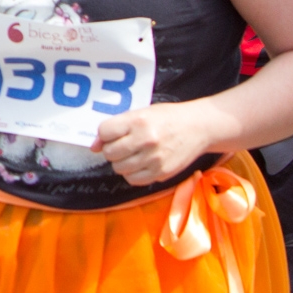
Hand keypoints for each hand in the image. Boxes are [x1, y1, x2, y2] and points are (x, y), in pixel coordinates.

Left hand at [94, 102, 215, 186]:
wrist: (199, 127)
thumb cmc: (167, 117)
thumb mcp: (141, 113)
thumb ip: (117, 127)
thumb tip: (94, 146)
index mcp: (138, 121)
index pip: (104, 132)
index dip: (105, 134)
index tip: (112, 134)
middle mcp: (145, 140)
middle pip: (110, 153)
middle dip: (112, 150)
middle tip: (123, 145)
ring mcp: (154, 159)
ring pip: (119, 168)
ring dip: (121, 162)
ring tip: (133, 154)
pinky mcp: (162, 173)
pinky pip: (133, 180)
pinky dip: (132, 173)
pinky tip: (140, 164)